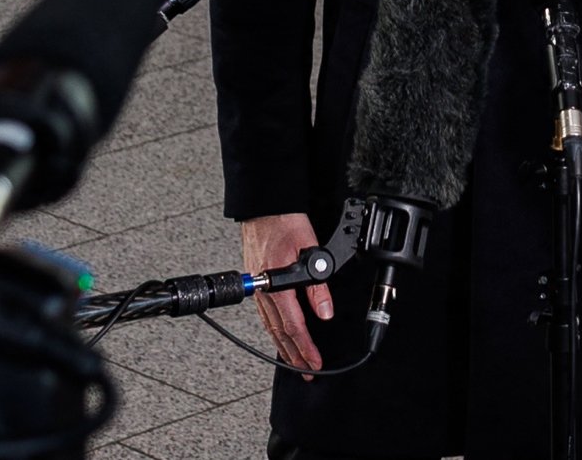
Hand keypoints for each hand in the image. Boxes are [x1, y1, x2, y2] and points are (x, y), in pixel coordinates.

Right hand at [240, 213, 329, 371]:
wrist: (263, 208)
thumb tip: (324, 312)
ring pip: (270, 327)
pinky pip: (264, 316)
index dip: (305, 348)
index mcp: (277, 285)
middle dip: (294, 356)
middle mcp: (264, 291)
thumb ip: (317, 285)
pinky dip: (273, 332)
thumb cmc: (284, 223)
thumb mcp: (310, 250)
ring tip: (294, 363)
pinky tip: (279, 338)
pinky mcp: (257, 284)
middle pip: (279, 333)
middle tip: (307, 373)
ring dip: (283, 348)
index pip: (293, 325)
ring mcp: (258, 289)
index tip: (315, 363)